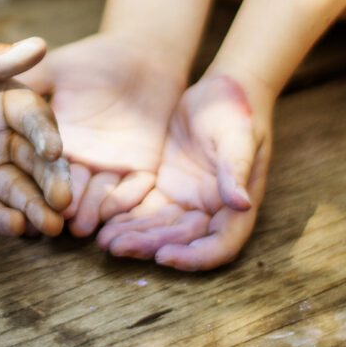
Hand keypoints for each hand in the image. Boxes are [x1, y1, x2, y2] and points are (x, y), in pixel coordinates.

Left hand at [0, 37, 72, 236]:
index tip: (53, 151)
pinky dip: (1, 220)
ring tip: (50, 226)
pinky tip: (16, 227)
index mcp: (2, 100)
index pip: (34, 119)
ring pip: (15, 190)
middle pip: (34, 161)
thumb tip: (40, 44)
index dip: (46, 134)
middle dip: (52, 181)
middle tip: (64, 202)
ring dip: (35, 207)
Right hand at [22, 31, 186, 235]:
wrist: (145, 55)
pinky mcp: (136, 170)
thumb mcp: (55, 68)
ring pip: (89, 194)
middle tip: (46, 222)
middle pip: (53, 182)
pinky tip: (111, 215)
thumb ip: (25, 81)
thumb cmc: (95, 57)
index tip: (20, 194)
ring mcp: (101, 166)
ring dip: (83, 211)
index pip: (30, 158)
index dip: (27, 176)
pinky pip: (130, 191)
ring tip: (75, 227)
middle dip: (47, 202)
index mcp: (46, 135)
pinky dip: (121, 202)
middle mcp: (70, 157)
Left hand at [96, 73, 269, 269]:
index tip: (164, 256)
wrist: (222, 88)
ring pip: (159, 228)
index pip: (219, 246)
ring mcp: (187, 200)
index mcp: (236, 207)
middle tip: (116, 246)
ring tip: (105, 240)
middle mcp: (211, 210)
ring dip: (135, 237)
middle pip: (181, 241)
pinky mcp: (166, 186)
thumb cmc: (238, 111)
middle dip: (150, 246)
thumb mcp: (238, 137)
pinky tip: (104, 219)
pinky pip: (145, 207)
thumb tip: (241, 204)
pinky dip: (128, 216)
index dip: (193, 258)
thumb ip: (236, 171)